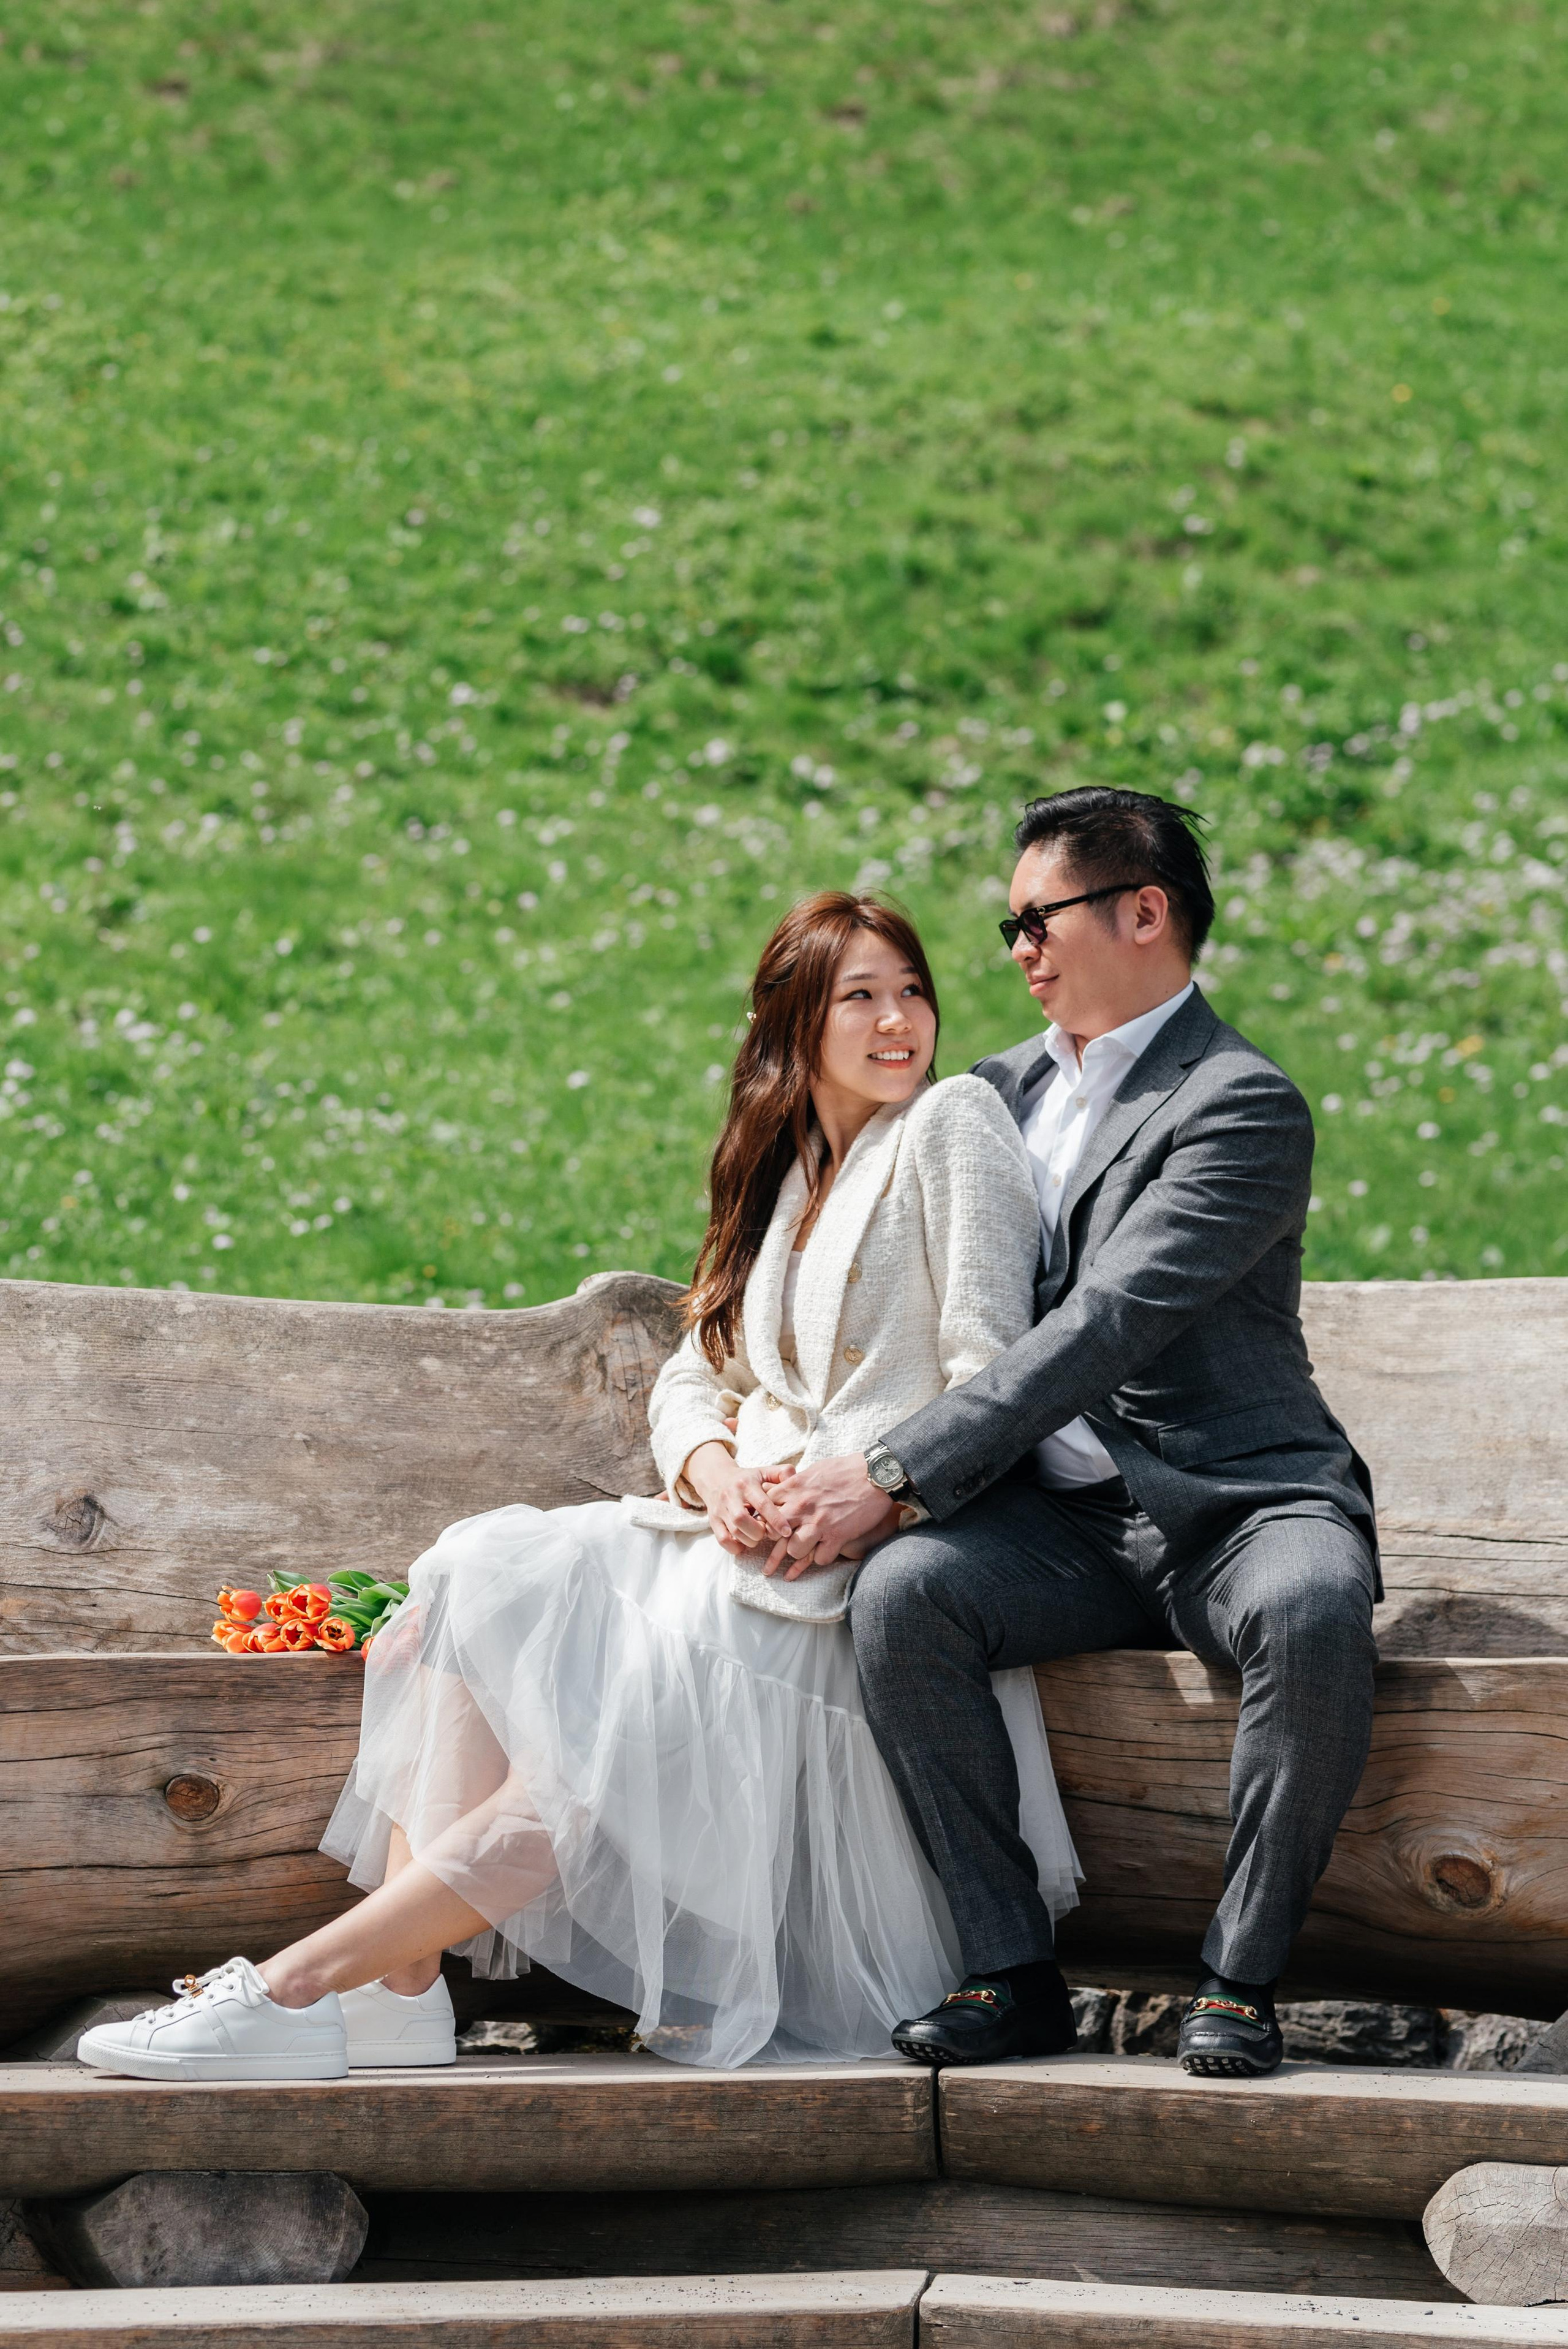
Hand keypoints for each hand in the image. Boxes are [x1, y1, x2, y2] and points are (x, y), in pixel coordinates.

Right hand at [681, 1442, 795, 1558]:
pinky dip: (735, 1547)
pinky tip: (744, 1543)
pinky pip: (723, 1540)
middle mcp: (731, 1496)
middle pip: (742, 1520)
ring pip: (734, 1532)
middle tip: (767, 1533)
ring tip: (757, 1537)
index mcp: (746, 1484)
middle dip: (759, 1532)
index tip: (787, 1531)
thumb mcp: (764, 1471)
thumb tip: (795, 1478)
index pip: (762, 1504)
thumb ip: (782, 1473)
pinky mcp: (713, 1521)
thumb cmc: (747, 1479)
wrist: (716, 1478)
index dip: (776, 1519)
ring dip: (750, 1540)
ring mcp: (720, 1510)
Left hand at [761, 1455, 906, 1578]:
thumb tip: (785, 1488)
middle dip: (774, 1543)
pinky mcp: (837, 1536)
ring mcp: (819, 1523)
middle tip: (774, 1554)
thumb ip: (797, 1482)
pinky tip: (825, 1553)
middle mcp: (801, 1506)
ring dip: (799, 1553)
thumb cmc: (847, 1468)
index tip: (770, 1527)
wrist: (877, 1474)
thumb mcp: (815, 1469)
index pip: (765, 1510)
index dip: (766, 1520)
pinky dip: (823, 1558)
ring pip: (793, 1550)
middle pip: (773, 1533)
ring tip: (803, 1552)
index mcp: (793, 1488)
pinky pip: (821, 1559)